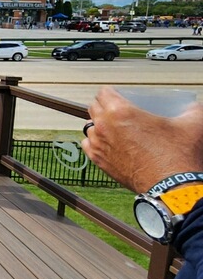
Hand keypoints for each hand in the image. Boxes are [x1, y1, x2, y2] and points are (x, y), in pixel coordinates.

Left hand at [81, 87, 202, 192]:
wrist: (171, 186)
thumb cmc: (177, 156)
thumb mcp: (191, 125)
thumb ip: (193, 110)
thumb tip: (195, 107)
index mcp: (120, 112)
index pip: (103, 93)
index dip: (110, 92)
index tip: (117, 95)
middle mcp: (104, 126)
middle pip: (94, 107)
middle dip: (104, 106)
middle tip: (117, 110)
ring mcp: (99, 145)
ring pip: (89, 126)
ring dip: (99, 124)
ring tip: (113, 127)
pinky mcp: (99, 161)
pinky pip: (88, 145)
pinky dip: (94, 142)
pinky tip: (106, 142)